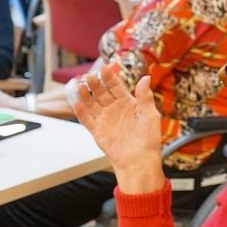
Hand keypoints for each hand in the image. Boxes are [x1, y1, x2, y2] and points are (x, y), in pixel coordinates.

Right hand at [73, 64, 163, 193]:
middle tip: (91, 76)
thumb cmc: (148, 138)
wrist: (139, 159)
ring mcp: (105, 120)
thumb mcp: (149, 114)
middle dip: (96, 84)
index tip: (105, 68)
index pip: (116, 87)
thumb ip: (144, 96)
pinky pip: (86, 119)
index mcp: (128, 104)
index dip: (110, 78)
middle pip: (102, 93)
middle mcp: (115, 110)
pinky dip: (81, 111)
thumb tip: (146, 77)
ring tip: (81, 85)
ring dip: (86, 95)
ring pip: (92, 104)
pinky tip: (76, 102)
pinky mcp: (97, 131)